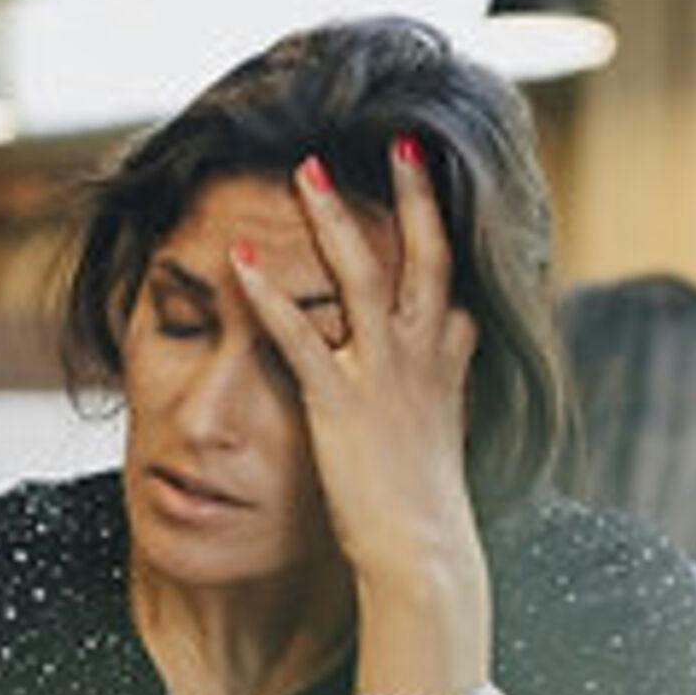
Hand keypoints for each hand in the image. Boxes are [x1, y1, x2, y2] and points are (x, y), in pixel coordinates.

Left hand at [230, 137, 485, 599]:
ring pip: (364, 274)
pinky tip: (240, 258)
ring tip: (307, 168)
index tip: (436, 180)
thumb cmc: (427, 506)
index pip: (455, 283)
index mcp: (449, 364)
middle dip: (414, 194)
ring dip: (334, 217)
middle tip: (401, 141)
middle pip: (427, 255)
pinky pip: (299, 335)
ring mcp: (385, 375)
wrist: (425, 553)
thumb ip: (442, 389)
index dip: (447, 228)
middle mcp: (425, 357)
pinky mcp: (340, 402)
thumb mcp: (445, 434)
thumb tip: (450, 363)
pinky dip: (268, 293)